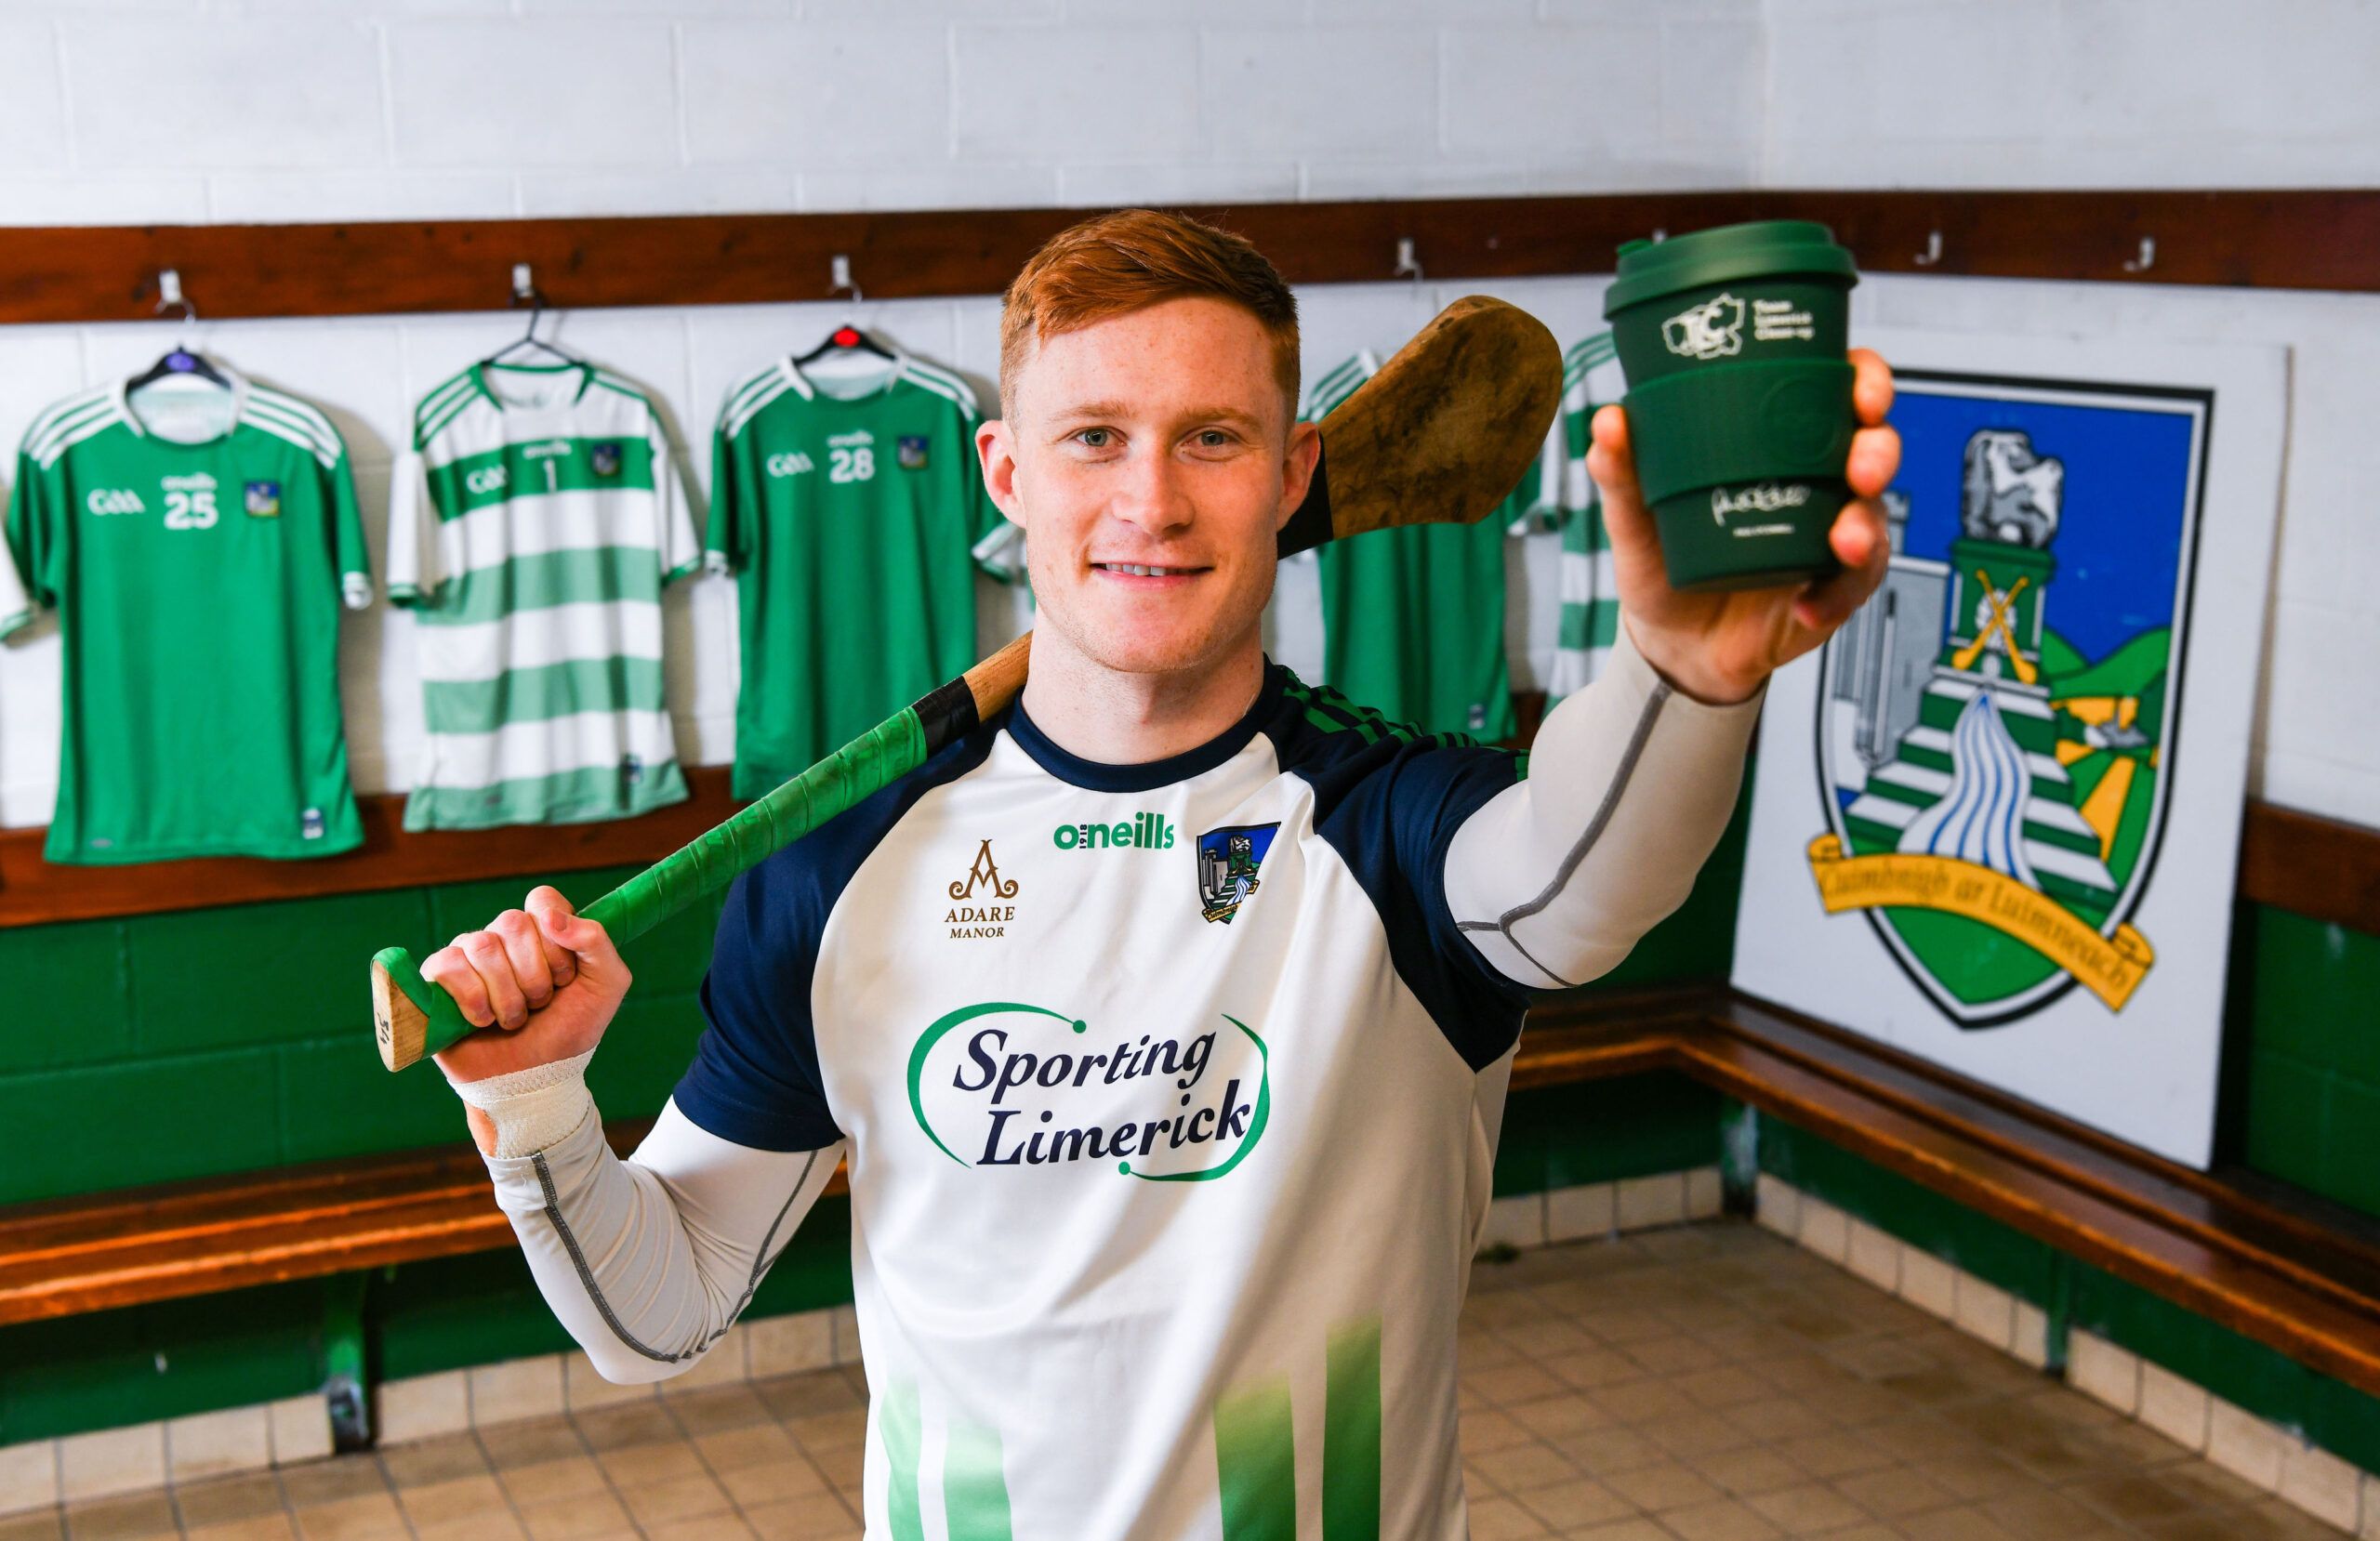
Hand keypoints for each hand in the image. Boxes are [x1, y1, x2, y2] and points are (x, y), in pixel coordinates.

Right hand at [425, 886, 631, 1088]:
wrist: (535, 1079)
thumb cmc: (570, 1031)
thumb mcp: (606, 986)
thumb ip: (596, 941)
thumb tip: (551, 916)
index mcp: (544, 931)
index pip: (542, 900)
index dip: (556, 939)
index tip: (565, 976)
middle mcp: (504, 938)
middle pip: (512, 923)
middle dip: (534, 975)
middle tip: (539, 1004)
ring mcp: (470, 957)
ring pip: (481, 945)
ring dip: (507, 995)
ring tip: (514, 1019)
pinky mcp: (438, 979)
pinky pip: (447, 963)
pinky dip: (472, 999)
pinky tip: (482, 1021)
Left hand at [1586, 347, 1901, 704]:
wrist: (1672, 643)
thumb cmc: (1663, 564)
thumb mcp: (1636, 518)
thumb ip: (1623, 473)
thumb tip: (1609, 420)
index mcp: (1778, 444)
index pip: (1837, 393)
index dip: (1864, 381)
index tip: (1861, 389)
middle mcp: (1815, 482)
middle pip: (1873, 447)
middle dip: (1878, 449)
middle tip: (1860, 466)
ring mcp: (1828, 535)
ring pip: (1873, 515)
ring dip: (1866, 524)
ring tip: (1842, 540)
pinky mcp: (1831, 589)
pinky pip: (1851, 587)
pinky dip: (1834, 595)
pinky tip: (1808, 604)